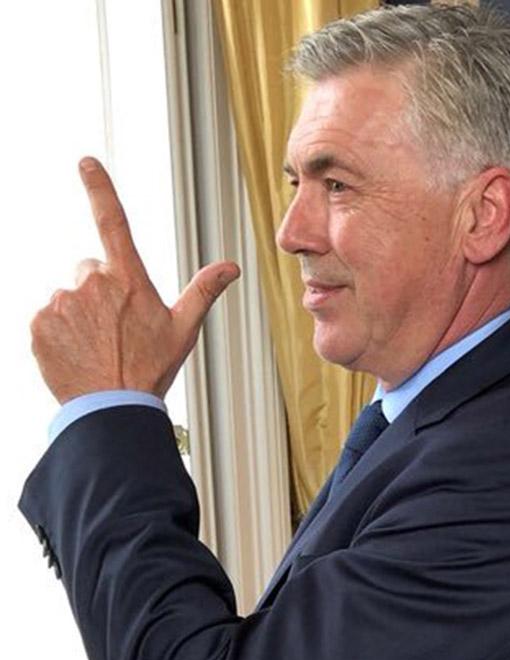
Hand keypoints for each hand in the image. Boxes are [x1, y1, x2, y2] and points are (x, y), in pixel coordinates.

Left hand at [30, 157, 240, 403]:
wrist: (110, 407)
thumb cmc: (150, 368)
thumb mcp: (184, 329)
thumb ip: (203, 291)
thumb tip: (231, 266)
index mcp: (129, 279)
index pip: (114, 222)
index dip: (99, 188)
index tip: (85, 162)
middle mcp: (92, 283)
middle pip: (90, 270)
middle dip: (99, 290)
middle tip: (116, 328)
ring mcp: (61, 302)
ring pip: (68, 295)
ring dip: (79, 313)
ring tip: (97, 346)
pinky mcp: (37, 323)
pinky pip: (46, 318)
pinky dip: (58, 331)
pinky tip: (77, 353)